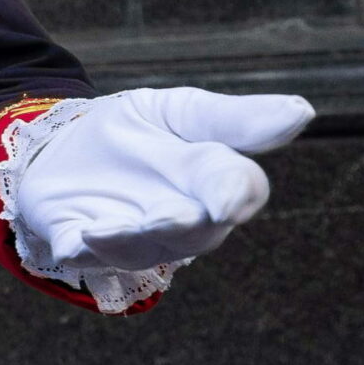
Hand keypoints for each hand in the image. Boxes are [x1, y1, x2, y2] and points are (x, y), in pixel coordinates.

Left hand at [13, 88, 313, 271]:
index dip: (235, 195)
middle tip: (170, 218)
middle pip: (195, 232)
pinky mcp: (77, 242)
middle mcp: (178, 220)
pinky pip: (80, 253)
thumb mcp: (182, 112)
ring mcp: (128, 237)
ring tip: (109, 228)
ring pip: (140, 250)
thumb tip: (303, 111)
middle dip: (182, 226)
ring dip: (129, 240)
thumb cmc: (138, 130)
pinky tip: (74, 239)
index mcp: (212, 182)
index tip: (228, 203)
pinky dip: (78, 248)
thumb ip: (235, 119)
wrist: (60, 141)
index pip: (239, 189)